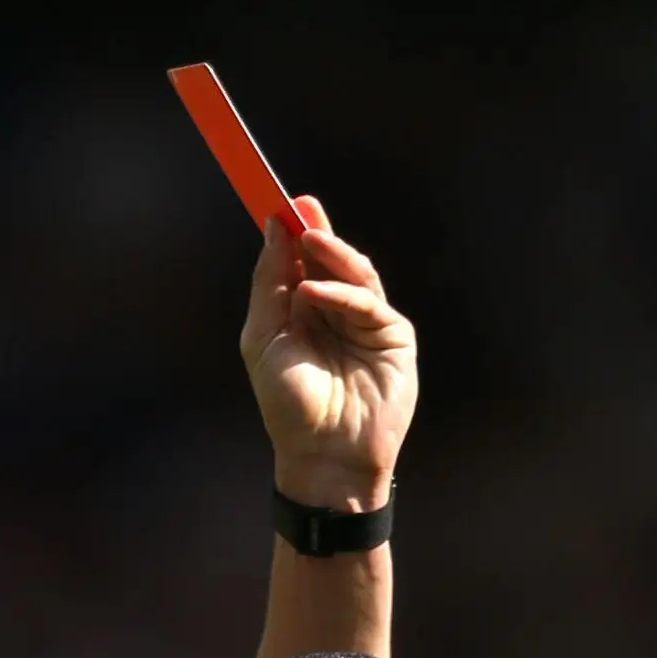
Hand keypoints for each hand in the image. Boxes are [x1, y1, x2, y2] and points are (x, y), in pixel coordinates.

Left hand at [243, 199, 415, 510]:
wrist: (323, 457)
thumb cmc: (289, 408)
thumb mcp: (263, 339)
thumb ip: (269, 284)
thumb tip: (275, 227)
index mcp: (304, 311)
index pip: (301, 260)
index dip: (293, 230)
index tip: (278, 200)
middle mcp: (337, 312)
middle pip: (331, 258)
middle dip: (316, 231)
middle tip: (301, 205)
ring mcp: (368, 324)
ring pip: (355, 273)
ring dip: (332, 253)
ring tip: (309, 238)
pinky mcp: (394, 338)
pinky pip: (370, 303)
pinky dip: (343, 294)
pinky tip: (314, 293)